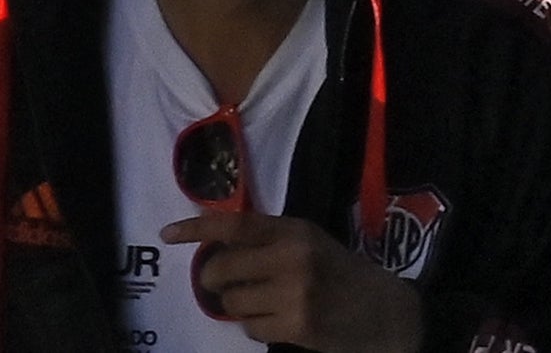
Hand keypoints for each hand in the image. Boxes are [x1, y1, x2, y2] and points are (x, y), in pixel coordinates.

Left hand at [164, 208, 422, 352]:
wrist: (383, 311)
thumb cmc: (340, 274)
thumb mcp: (310, 243)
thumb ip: (270, 241)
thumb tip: (215, 247)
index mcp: (295, 229)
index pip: (236, 223)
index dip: (197, 228)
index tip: (167, 235)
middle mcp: (293, 255)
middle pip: (220, 268)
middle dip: (216, 281)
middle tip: (229, 286)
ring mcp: (295, 291)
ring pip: (232, 303)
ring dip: (240, 307)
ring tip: (266, 305)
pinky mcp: (297, 324)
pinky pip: (250, 328)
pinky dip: (257, 328)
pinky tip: (280, 322)